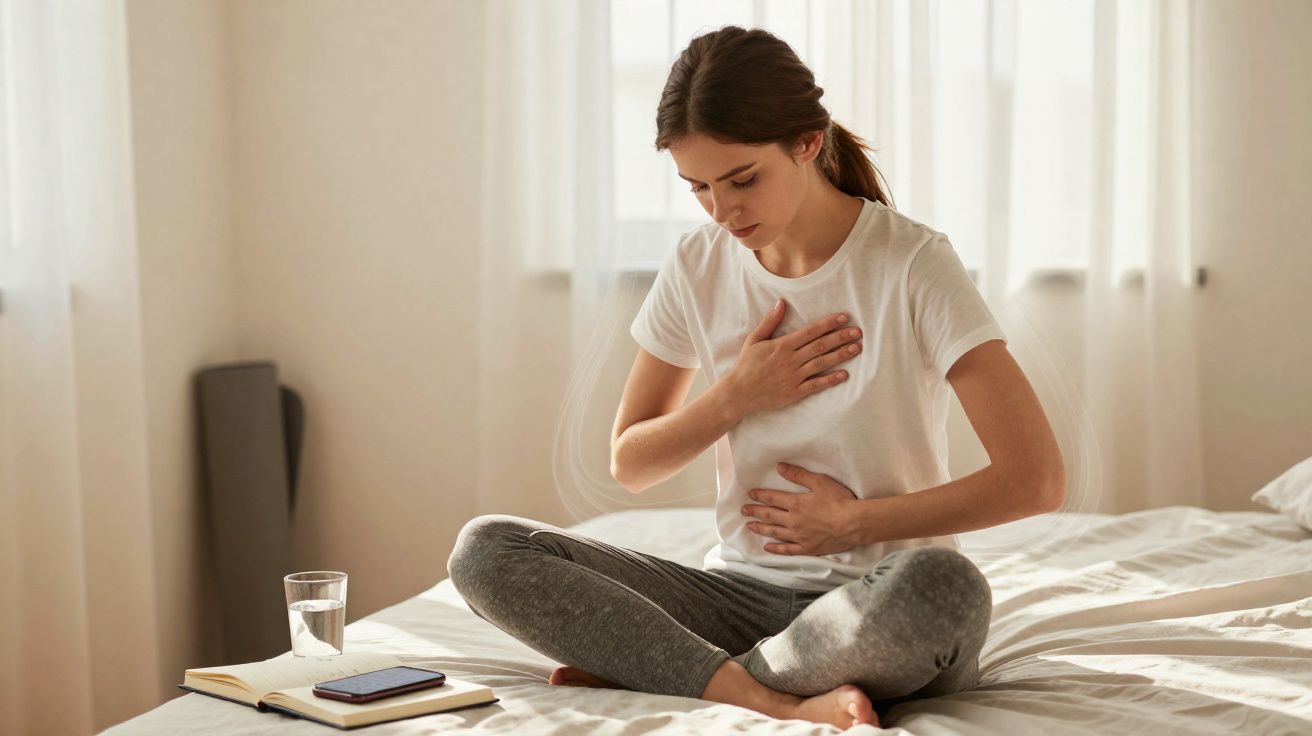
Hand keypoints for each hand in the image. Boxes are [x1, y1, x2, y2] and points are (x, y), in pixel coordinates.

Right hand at [724, 299, 863, 415]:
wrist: (739, 393)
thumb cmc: (746, 365)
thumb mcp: (755, 340)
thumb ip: (770, 322)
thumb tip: (781, 302)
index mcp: (783, 345)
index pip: (811, 331)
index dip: (829, 324)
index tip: (844, 317)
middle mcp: (791, 359)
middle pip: (821, 345)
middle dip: (841, 337)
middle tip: (858, 331)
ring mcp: (794, 376)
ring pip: (822, 363)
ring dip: (840, 355)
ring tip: (856, 348)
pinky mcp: (795, 392)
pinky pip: (816, 385)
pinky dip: (830, 380)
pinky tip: (844, 374)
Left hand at [742, 462, 861, 554]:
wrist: (854, 523)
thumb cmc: (839, 500)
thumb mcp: (819, 482)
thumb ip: (798, 475)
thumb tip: (779, 467)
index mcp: (796, 504)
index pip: (772, 498)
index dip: (760, 496)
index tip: (750, 494)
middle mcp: (793, 521)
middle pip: (770, 515)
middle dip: (755, 512)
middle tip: (744, 510)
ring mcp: (799, 537)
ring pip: (775, 533)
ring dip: (761, 529)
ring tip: (749, 526)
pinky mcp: (808, 549)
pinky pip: (788, 550)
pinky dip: (776, 549)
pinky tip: (767, 548)